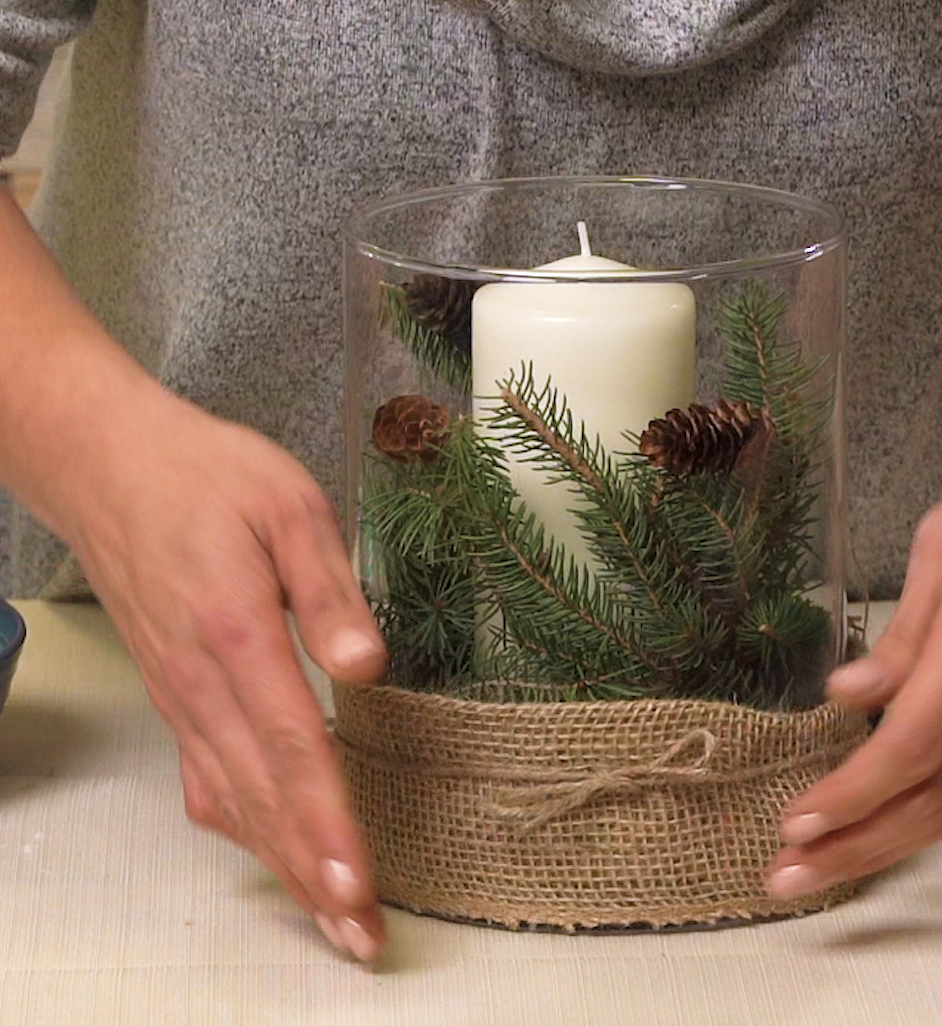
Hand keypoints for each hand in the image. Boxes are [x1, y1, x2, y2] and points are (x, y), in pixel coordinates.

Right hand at [64, 391, 386, 961]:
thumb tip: (367, 666)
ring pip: (233, 797)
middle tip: (360, 938)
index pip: (294, 746)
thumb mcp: (287, 506)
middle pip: (264, 794)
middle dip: (313, 873)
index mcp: (236, 634)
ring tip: (327, 916)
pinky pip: (204, 774)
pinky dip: (241, 822)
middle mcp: (201, 682)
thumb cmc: (208, 477)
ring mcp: (181, 693)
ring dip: (282, 861)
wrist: (112, 465)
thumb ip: (327, 589)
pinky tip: (265, 847)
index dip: (327, 823)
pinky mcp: (173, 690)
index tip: (356, 887)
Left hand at [767, 434, 941, 899]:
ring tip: (830, 867)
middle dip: (855, 846)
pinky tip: (907, 831)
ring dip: (892, 844)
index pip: (907, 747)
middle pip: (930, 798)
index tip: (796, 824)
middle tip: (789, 876)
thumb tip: (847, 693)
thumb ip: (904, 629)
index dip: (851, 796)